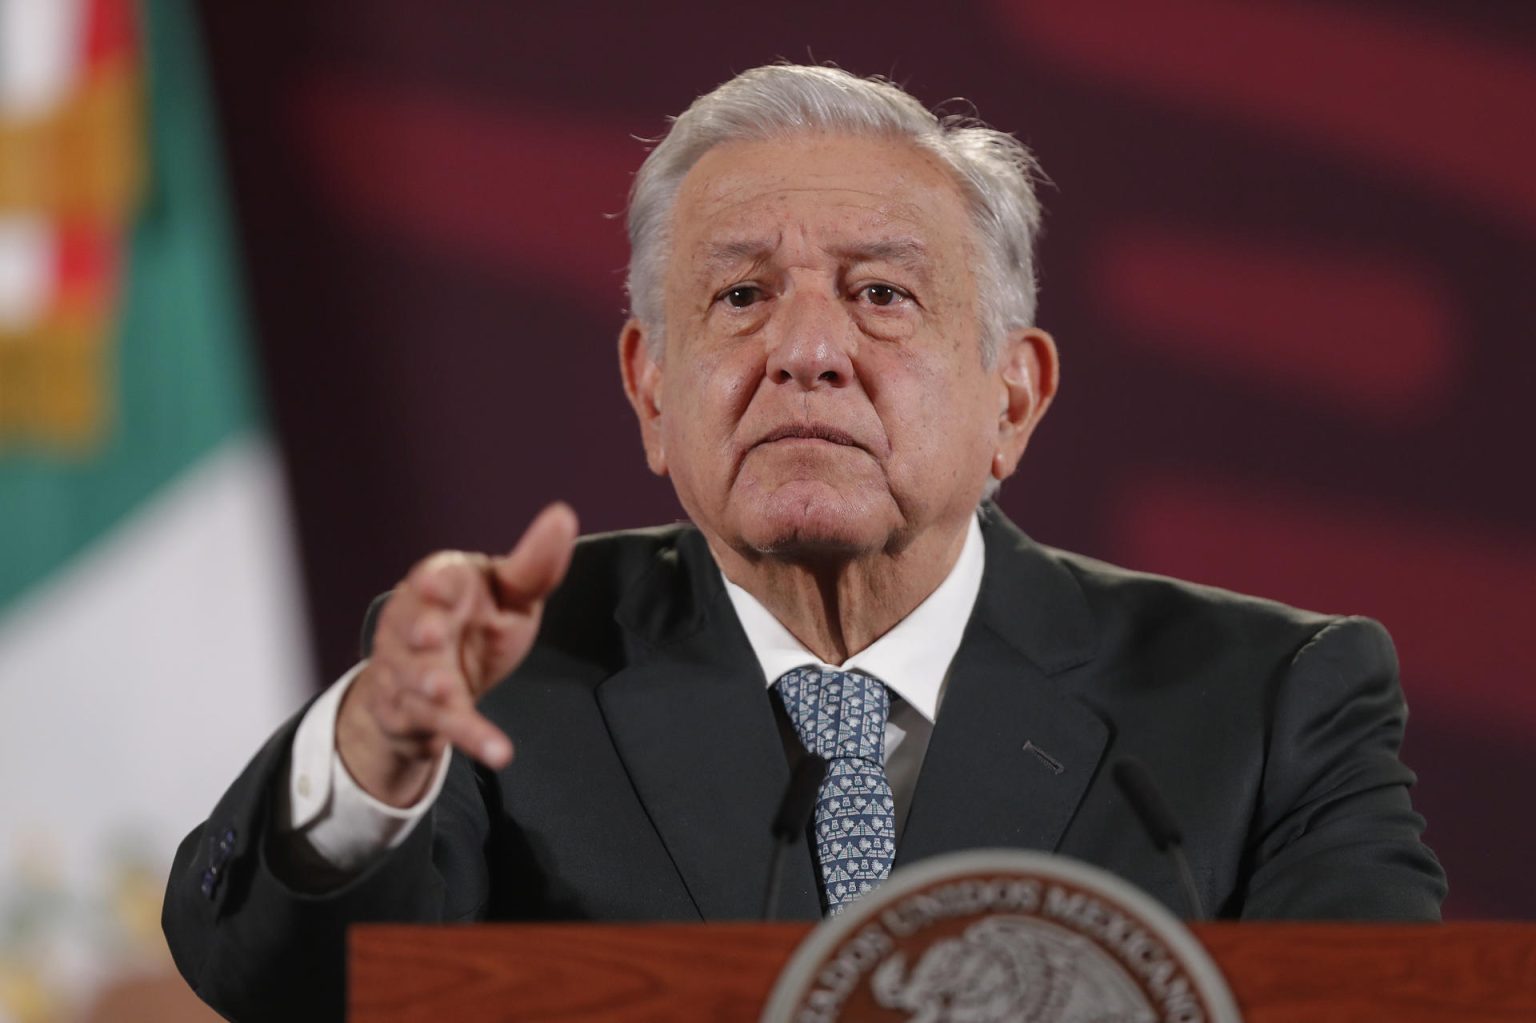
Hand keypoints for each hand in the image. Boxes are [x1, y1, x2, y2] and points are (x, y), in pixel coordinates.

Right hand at [336, 502, 578, 805]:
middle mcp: (414, 624)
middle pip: (413, 626)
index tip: (438, 584)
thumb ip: (534, 563)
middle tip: (430, 633)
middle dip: (420, 629)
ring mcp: (409, 671)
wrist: (433, 682)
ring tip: (443, 690)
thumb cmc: (476, 622)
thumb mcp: (509, 592)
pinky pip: (445, 726)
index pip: (436, 578)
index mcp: (440, 584)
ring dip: (429, 685)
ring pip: (418, 680)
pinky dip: (472, 738)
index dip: (436, 582)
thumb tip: (564, 514)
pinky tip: (499, 752)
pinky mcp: (418, 713)